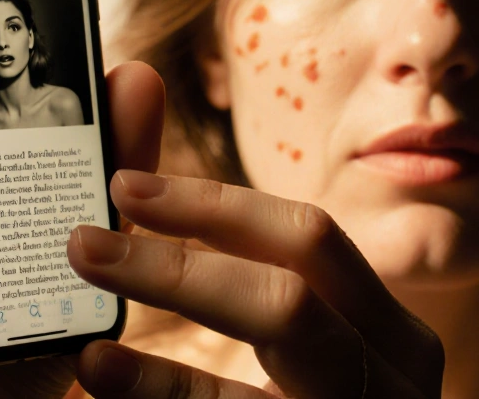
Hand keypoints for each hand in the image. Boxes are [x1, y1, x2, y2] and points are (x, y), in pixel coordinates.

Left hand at [67, 172, 444, 397]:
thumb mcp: (302, 351)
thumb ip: (239, 269)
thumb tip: (147, 109)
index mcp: (387, 332)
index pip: (310, 241)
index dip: (215, 206)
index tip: (125, 187)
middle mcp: (394, 377)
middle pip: (296, 283)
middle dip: (186, 248)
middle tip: (86, 238)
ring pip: (285, 330)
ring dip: (176, 304)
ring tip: (84, 319)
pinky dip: (168, 395)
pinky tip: (105, 379)